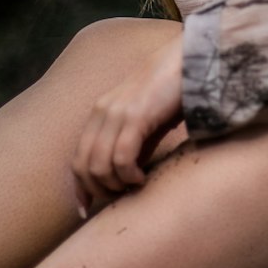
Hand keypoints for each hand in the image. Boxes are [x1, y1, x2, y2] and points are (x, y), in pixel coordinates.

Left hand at [72, 34, 183, 215]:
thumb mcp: (143, 119)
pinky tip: (142, 177)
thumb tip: (124, 177)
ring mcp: (117, 113)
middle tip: (120, 198)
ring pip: (99, 165)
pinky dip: (129, 175)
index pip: (77, 159)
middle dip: (99, 190)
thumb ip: (130, 143)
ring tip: (134, 186)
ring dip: (115, 185)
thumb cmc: (171, 91)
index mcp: (99, 113)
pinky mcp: (136, 116)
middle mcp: (102, 112)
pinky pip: (121, 157)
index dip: (80, 188)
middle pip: (83, 166)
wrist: (190, 59)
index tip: (88, 209)